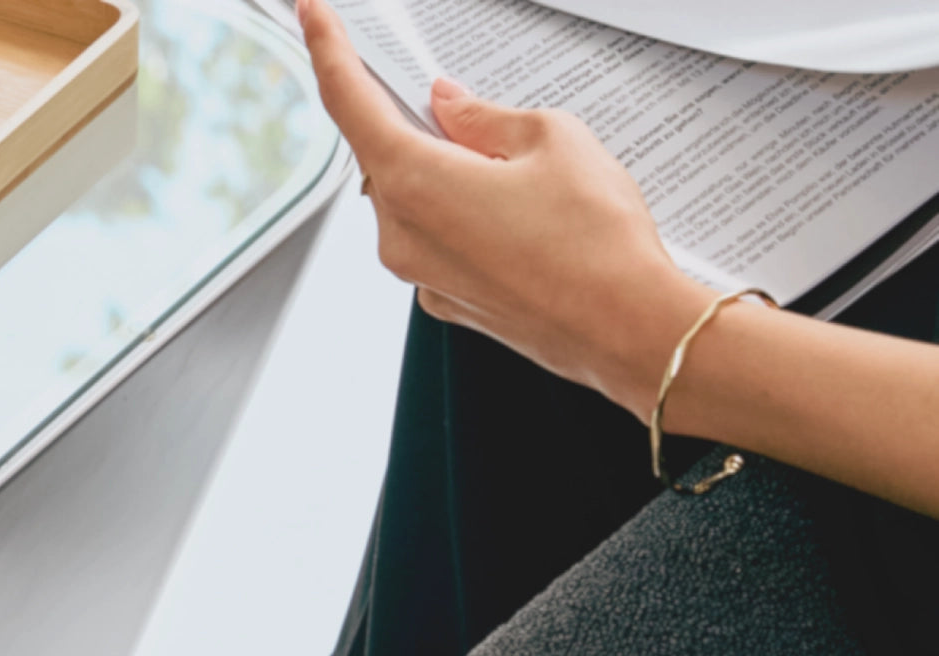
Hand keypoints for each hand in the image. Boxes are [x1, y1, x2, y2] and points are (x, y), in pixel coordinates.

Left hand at [297, 0, 717, 420]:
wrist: (634, 334)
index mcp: (411, 182)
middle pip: (380, 152)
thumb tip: (449, 104)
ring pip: (411, 199)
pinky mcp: (448, 301)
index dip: (327, 48)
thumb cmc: (597, 241)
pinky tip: (515, 209)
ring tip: (511, 162)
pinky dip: (460, 213)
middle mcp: (401, 235)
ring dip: (442, 169)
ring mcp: (421, 275)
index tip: (311, 14)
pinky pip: (438, 239)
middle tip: (442, 89)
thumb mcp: (552, 140)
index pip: (348, 100)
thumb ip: (485, 115)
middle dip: (406, 117)